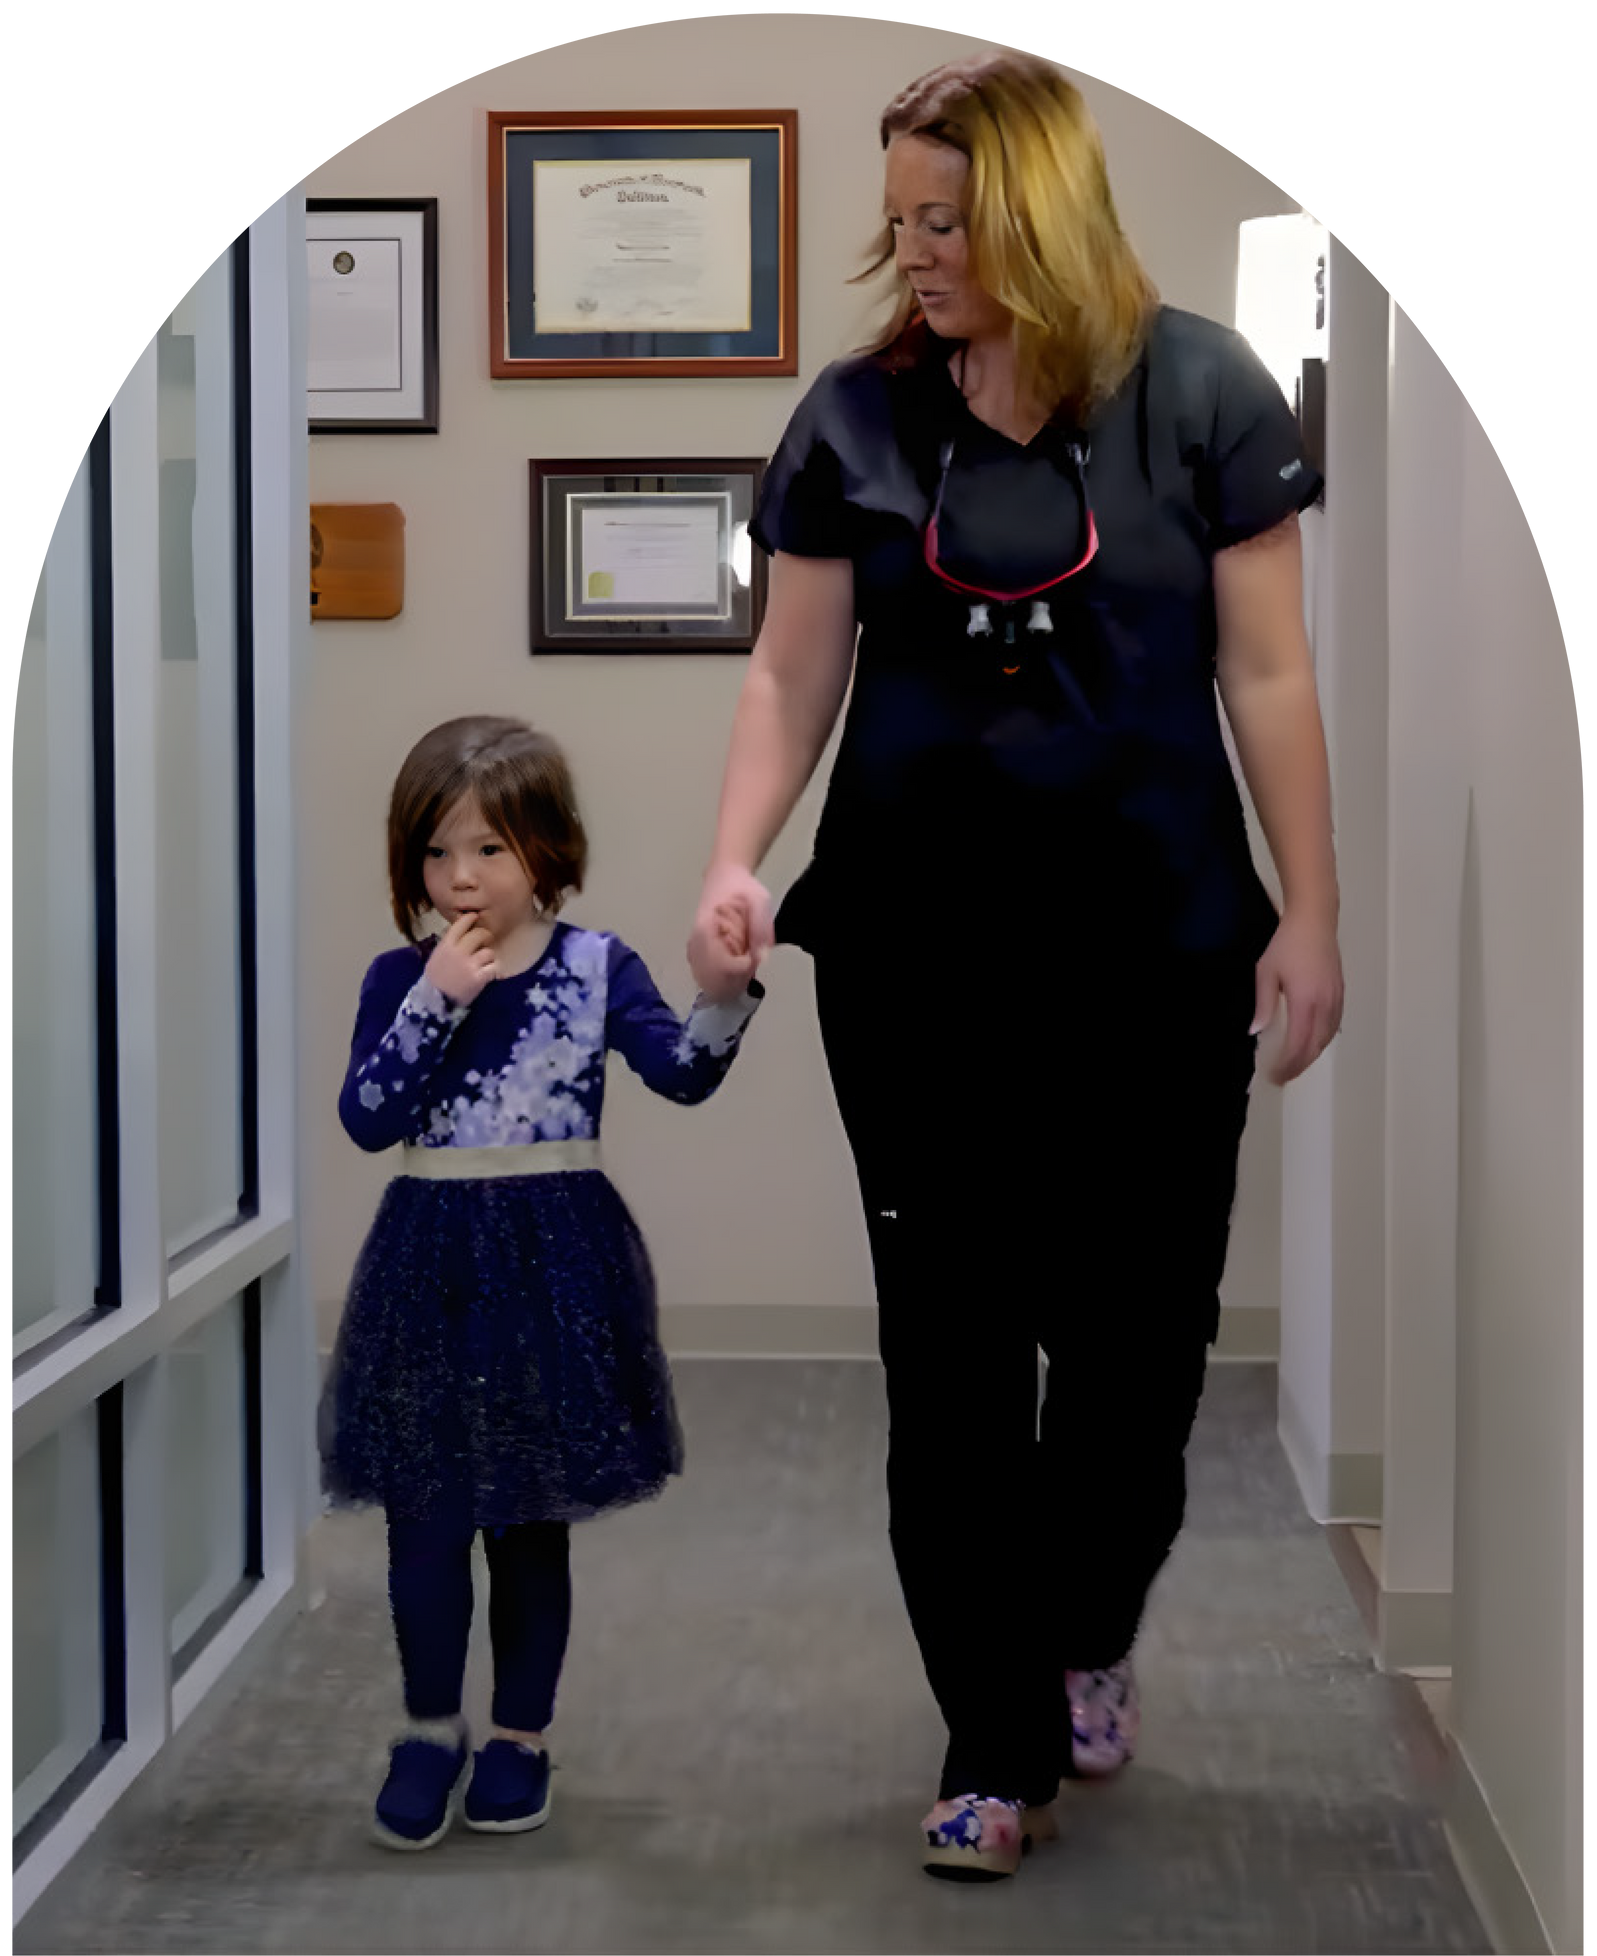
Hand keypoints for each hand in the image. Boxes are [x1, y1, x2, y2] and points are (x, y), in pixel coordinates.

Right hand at [424, 913, 497, 1006]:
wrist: (435, 1001)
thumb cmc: (436, 978)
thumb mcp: (437, 956)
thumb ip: (449, 944)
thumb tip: (461, 930)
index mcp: (446, 945)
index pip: (461, 924)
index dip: (470, 918)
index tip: (475, 917)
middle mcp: (458, 952)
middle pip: (479, 934)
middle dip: (485, 937)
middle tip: (486, 941)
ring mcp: (469, 965)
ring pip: (489, 952)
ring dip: (489, 957)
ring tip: (484, 963)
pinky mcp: (479, 978)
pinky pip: (494, 968)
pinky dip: (492, 971)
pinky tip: (487, 974)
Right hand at [689, 862, 772, 1002]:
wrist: (724, 876)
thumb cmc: (742, 888)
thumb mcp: (759, 901)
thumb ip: (760, 929)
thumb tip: (761, 958)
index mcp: (707, 931)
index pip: (721, 967)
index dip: (742, 970)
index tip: (754, 959)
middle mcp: (696, 944)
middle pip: (711, 980)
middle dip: (734, 981)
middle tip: (750, 967)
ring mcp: (694, 949)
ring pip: (706, 982)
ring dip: (727, 983)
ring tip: (743, 970)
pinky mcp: (696, 952)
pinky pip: (704, 976)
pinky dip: (719, 981)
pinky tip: (733, 971)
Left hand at [1251, 911, 1343, 1084]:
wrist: (1314, 921)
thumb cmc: (1287, 944)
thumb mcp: (1266, 973)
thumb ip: (1263, 1005)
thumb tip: (1255, 1031)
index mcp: (1305, 1001)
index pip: (1299, 1044)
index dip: (1288, 1064)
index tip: (1276, 1075)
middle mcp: (1325, 1004)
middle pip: (1315, 1046)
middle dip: (1299, 1065)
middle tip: (1283, 1076)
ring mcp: (1336, 999)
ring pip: (1327, 1038)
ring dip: (1312, 1054)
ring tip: (1295, 1064)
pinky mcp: (1340, 993)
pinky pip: (1334, 1025)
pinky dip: (1323, 1040)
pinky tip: (1312, 1043)